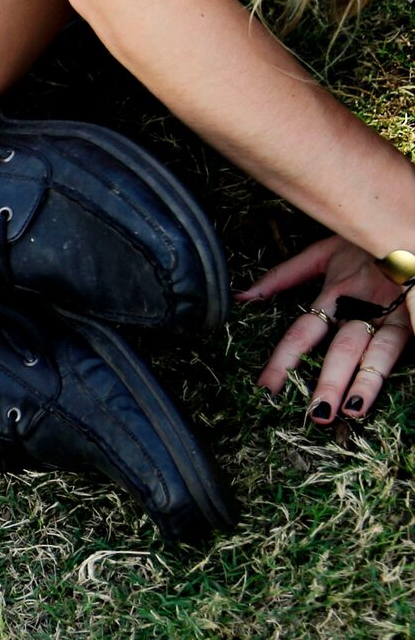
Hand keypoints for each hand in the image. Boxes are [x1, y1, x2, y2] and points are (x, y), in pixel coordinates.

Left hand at [243, 234, 410, 422]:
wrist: (405, 225)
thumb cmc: (365, 245)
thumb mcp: (325, 253)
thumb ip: (285, 276)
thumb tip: (242, 297)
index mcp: (338, 293)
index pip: (303, 332)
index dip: (284, 361)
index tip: (267, 390)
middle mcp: (366, 306)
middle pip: (344, 348)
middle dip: (330, 382)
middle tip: (317, 413)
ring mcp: (399, 312)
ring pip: (382, 350)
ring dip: (367, 381)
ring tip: (355, 410)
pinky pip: (412, 339)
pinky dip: (407, 364)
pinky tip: (405, 389)